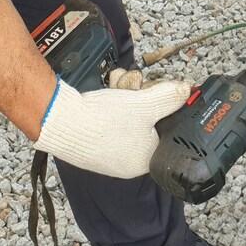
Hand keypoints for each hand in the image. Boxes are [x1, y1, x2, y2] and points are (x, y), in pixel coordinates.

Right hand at [34, 79, 190, 178]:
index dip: (165, 106)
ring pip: (129, 114)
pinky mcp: (93, 141)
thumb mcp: (146, 104)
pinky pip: (111, 118)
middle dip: (142, 95)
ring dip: (126, 93)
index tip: (161, 91)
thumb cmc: (103, 120)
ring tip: (119, 84)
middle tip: (135, 85)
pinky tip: (109, 89)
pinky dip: (111, 100)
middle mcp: (128, 161)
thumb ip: (170, 98)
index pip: (166, 130)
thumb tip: (187, 91)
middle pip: (147, 120)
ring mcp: (109, 152)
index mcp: (146, 161)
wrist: (59, 121)